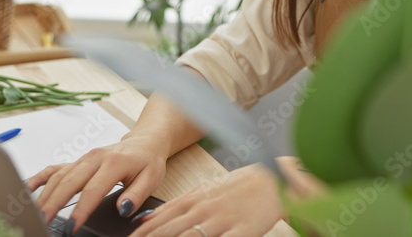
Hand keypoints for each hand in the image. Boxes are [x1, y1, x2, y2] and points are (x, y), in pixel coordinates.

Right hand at [26, 132, 168, 227]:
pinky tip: (28, 188)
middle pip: (69, 182)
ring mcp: (84, 158)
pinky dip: (40, 177)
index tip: (71, 226)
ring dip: (45, 195)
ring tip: (35, 214)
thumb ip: (137, 194)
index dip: (80, 210)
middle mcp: (95, 158)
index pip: (93, 189)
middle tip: (43, 222)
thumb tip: (123, 208)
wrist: (144, 142)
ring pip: (59, 177)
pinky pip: (55, 168)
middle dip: (54, 204)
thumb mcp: (151, 178)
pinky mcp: (78, 160)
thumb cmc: (147, 161)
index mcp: (114, 162)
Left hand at [131, 163, 283, 236]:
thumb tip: (143, 220)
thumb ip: (173, 206)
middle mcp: (203, 210)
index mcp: (192, 200)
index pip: (158, 222)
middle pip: (168, 232)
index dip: (139, 236)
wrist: (272, 180)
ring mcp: (221, 221)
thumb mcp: (202, 191)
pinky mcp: (241, 231)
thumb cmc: (237, 188)